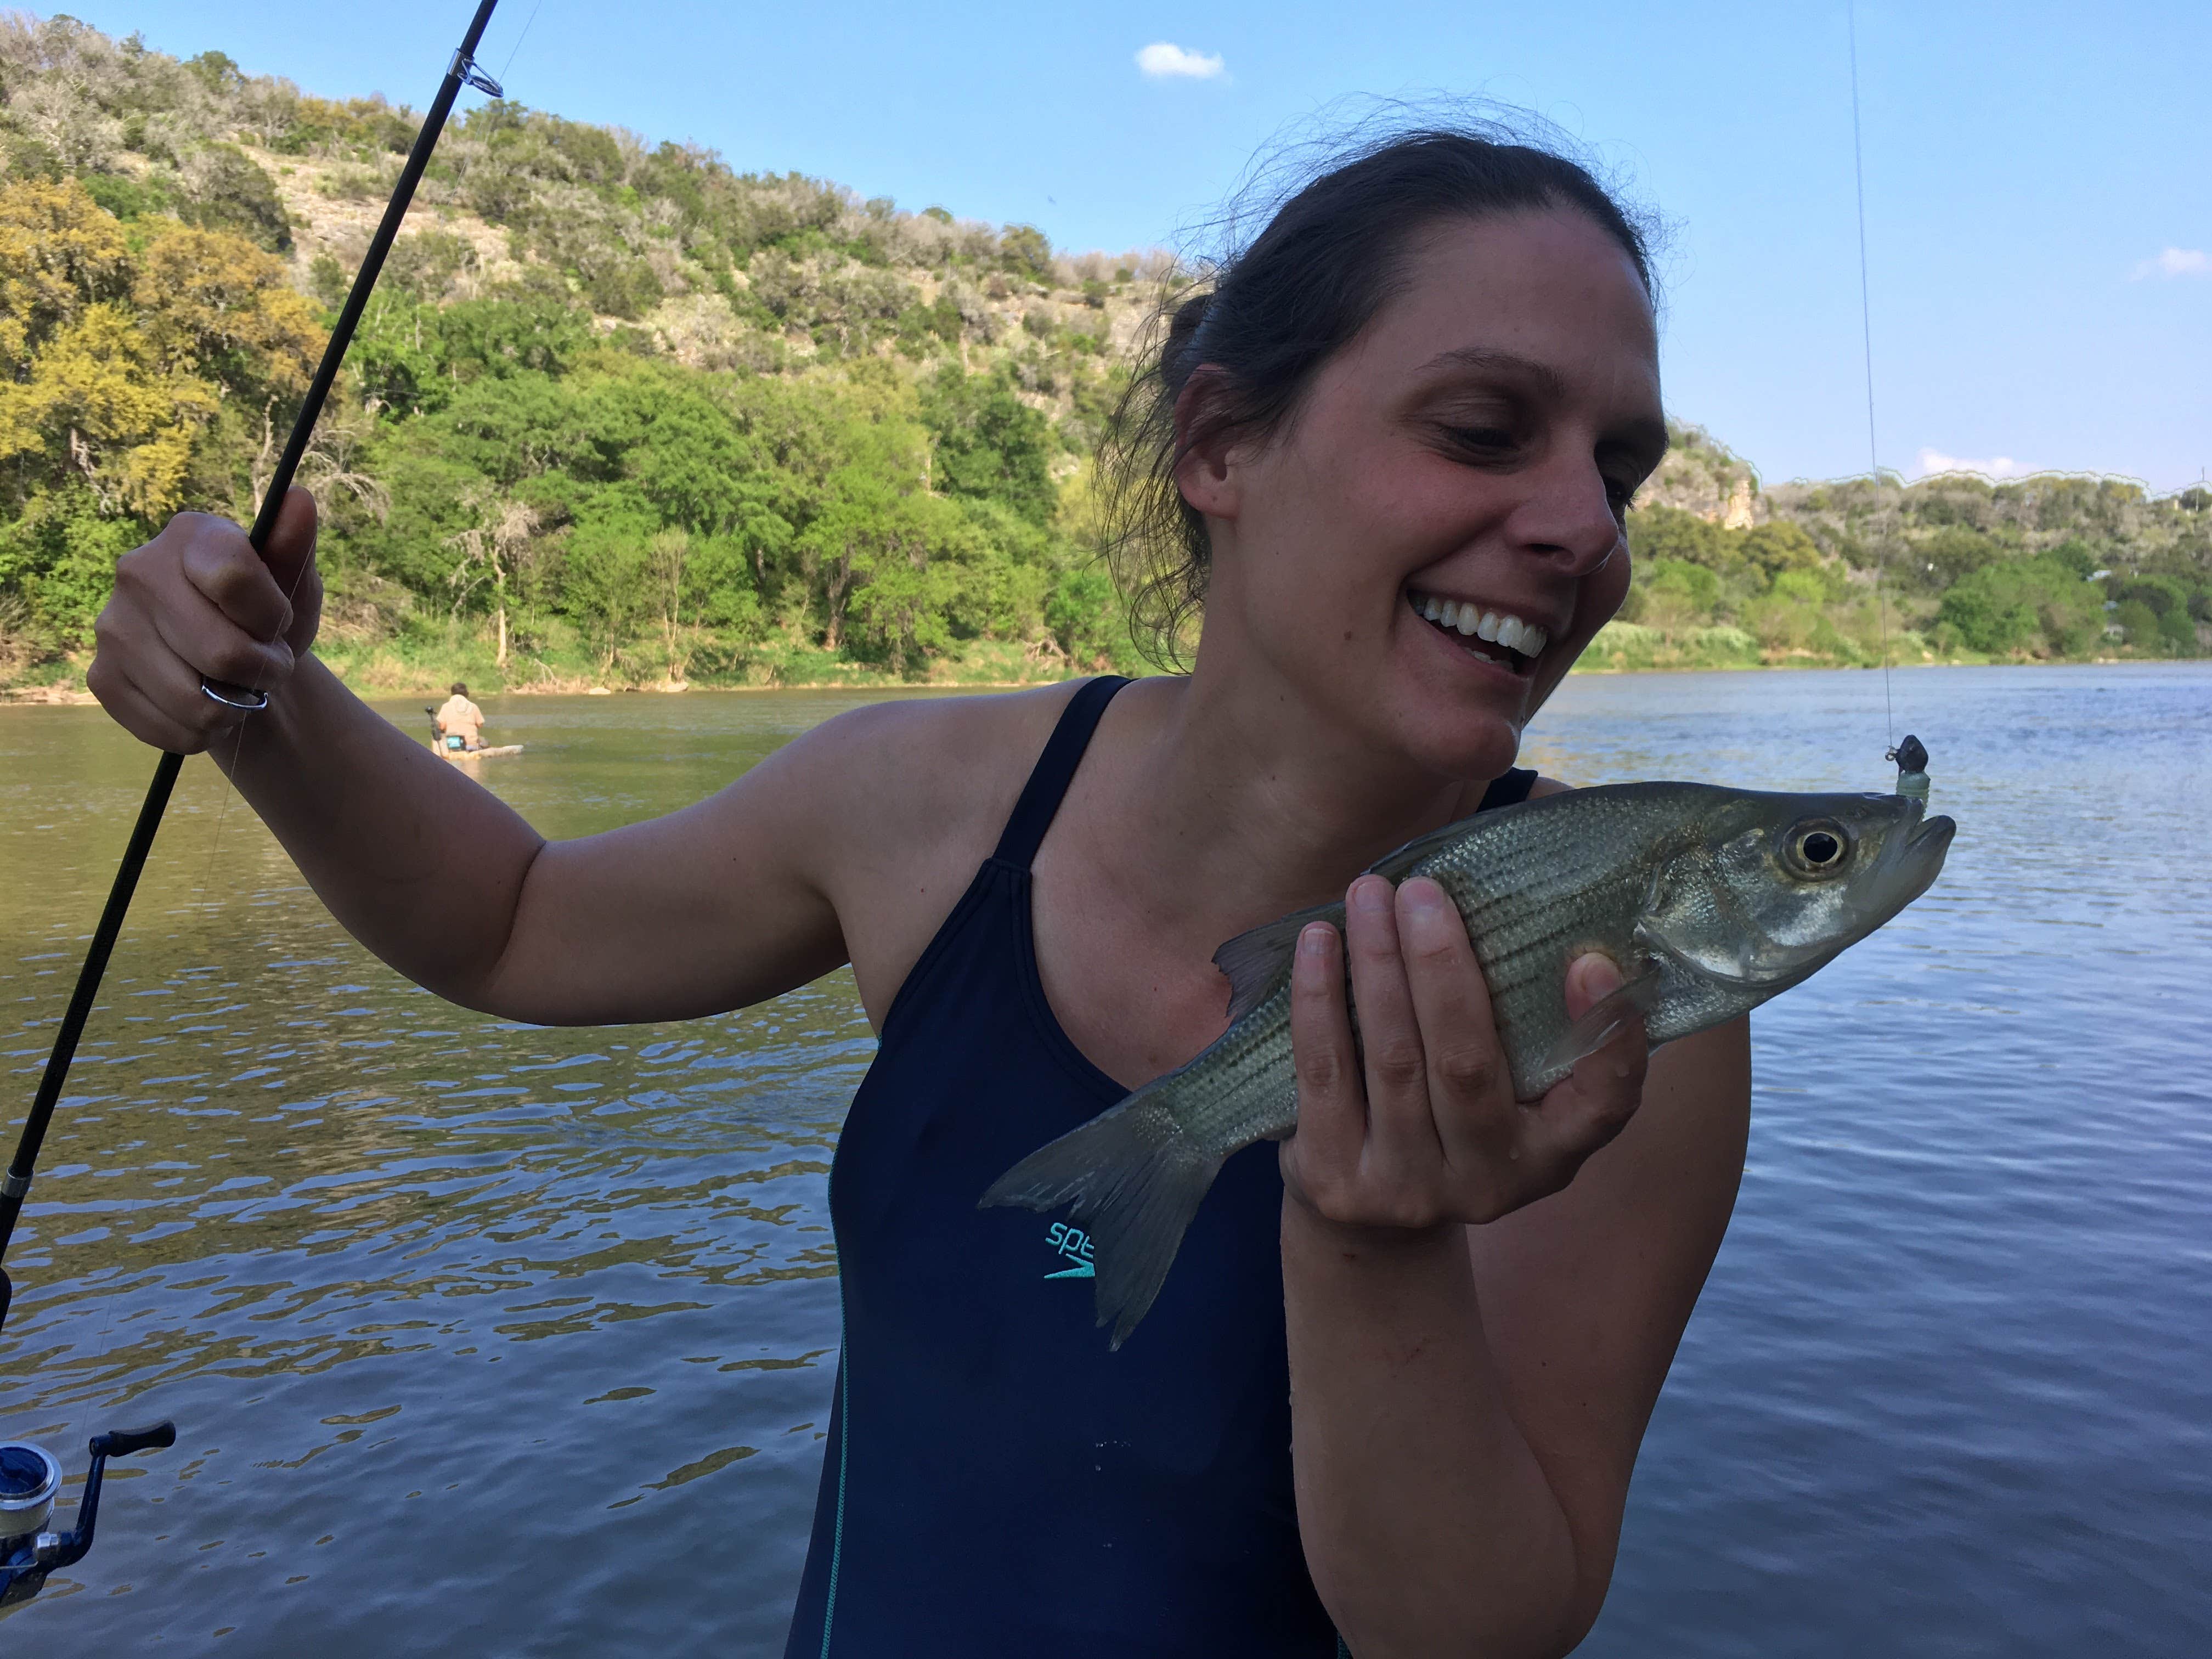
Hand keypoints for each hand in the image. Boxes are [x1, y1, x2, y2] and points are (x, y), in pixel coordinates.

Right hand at [87, 489, 321, 752]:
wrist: (232, 666)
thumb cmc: (266, 616)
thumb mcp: (293, 583)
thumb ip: (294, 547)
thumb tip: (299, 497)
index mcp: (189, 536)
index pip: (236, 578)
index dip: (272, 618)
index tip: (276, 623)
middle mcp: (137, 572)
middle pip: (223, 652)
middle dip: (262, 672)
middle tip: (265, 665)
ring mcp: (112, 626)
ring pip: (197, 700)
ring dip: (234, 707)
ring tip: (234, 686)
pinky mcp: (101, 677)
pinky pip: (170, 728)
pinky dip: (201, 732)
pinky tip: (203, 706)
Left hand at [1280, 873, 1648, 1233]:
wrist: (1372, 1219)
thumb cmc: (1453, 1116)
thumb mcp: (1512, 1090)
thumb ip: (1531, 1025)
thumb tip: (1534, 917)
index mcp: (1550, 1153)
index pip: (1604, 1105)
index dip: (1608, 1038)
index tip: (1592, 962)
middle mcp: (1486, 1181)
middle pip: (1467, 1065)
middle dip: (1442, 966)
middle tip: (1422, 890)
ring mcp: (1407, 1189)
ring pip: (1393, 1061)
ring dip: (1377, 966)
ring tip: (1368, 895)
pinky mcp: (1337, 1180)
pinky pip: (1325, 1074)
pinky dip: (1319, 1000)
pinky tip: (1318, 941)